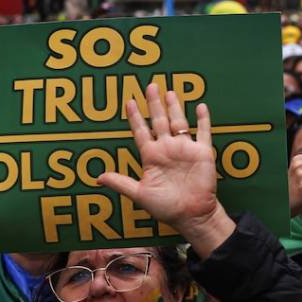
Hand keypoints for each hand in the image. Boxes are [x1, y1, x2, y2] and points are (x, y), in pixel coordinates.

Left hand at [98, 84, 231, 251]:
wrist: (191, 215)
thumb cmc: (166, 207)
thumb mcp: (140, 195)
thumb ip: (121, 183)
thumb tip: (98, 178)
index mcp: (151, 157)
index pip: (141, 132)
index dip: (135, 118)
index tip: (129, 102)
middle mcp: (168, 149)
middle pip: (159, 121)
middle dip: (154, 104)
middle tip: (150, 86)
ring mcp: (185, 149)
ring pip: (179, 122)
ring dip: (174, 107)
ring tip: (169, 92)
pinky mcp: (203, 152)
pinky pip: (204, 132)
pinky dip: (203, 120)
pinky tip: (200, 106)